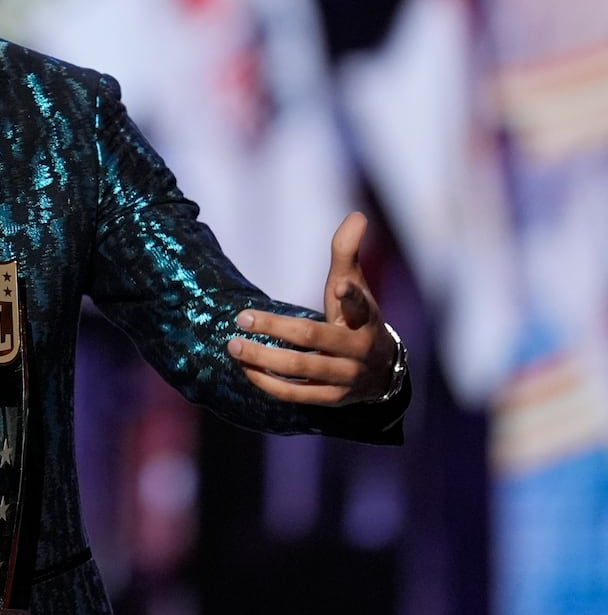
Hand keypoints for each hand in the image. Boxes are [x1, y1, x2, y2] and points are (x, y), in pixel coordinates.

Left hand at [226, 211, 398, 405]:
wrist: (381, 372)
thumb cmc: (357, 318)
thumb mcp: (356, 285)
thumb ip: (348, 252)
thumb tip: (357, 215)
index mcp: (365, 319)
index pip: (361, 306)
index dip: (351, 296)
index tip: (341, 285)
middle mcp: (357, 349)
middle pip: (312, 336)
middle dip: (274, 327)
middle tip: (241, 316)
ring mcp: (345, 377)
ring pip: (299, 368)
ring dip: (262, 358)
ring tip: (233, 345)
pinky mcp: (331, 399)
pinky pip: (294, 394)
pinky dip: (266, 381)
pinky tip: (245, 368)